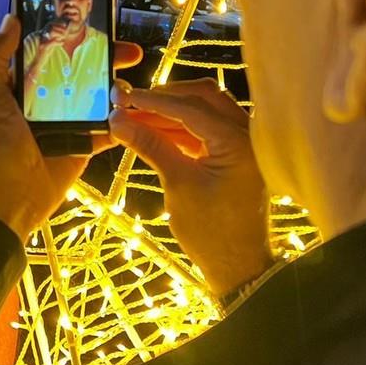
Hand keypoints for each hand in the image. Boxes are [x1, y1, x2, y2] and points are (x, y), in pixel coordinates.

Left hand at [0, 15, 142, 238]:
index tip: (99, 26)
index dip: (77, 39)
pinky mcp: (85, 145)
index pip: (55, 54)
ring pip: (101, 98)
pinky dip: (125, 120)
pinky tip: (138, 110)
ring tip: (131, 87)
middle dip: (109, 60)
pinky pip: (110, 129)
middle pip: (85, 72)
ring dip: (120, 90)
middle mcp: (50, 100)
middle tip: (131, 53)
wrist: (11, 194)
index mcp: (26, 85)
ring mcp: (70, 122)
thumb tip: (12, 19)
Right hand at [109, 78, 271, 296]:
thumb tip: (118, 121)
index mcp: (238, 141)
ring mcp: (243, 144)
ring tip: (136, 117)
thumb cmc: (211, 231)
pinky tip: (154, 131)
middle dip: (165, 98)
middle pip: (203, 98)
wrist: (238, 266)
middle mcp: (246, 135)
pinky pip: (207, 131)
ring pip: (205, 112)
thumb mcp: (177, 184)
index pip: (190, 108)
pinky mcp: (235, 156)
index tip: (123, 98)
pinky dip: (182, 129)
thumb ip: (150, 145)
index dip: (153, 101)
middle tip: (130, 101)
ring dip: (171, 112)